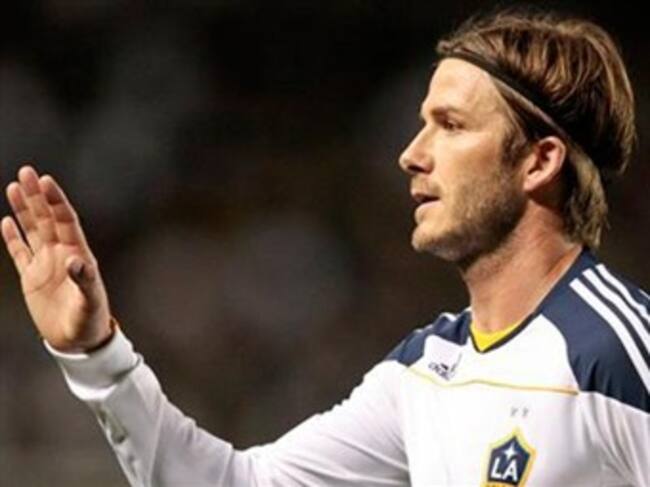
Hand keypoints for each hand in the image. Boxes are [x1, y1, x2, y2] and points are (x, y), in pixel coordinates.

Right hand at [2, 165, 112, 351]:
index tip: (46, 181)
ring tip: (14, 186)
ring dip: (24, 209)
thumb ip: (85, 280)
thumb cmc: (90, 320)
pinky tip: (7, 221)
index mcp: (78, 254)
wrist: (78, 341)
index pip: (65, 220)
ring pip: (32, 230)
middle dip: (37, 196)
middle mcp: (62, 253)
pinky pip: (20, 252)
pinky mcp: (32, 277)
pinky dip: (13, 237)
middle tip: (26, 171)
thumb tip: (76, 261)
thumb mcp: (91, 302)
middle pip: (46, 218)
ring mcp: (46, 264)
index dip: (56, 201)